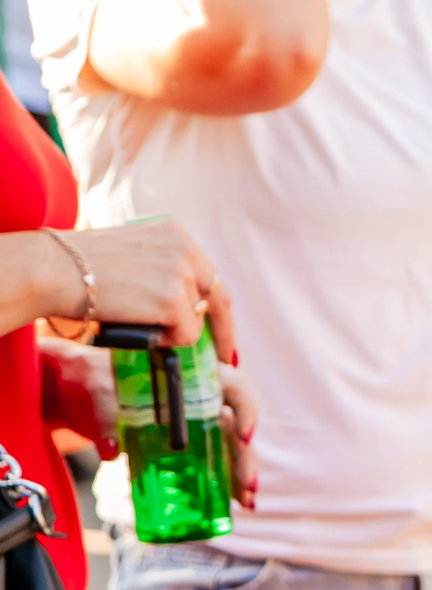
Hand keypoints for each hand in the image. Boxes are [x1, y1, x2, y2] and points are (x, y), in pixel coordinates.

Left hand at [37, 340, 255, 503]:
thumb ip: (106, 416)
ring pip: (230, 448)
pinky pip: (213, 464)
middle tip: (246, 483)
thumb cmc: (96, 380)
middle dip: (245, 457)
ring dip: (241, 475)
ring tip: (247, 501)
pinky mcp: (186, 448)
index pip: (232, 386)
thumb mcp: (99, 391)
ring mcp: (197, 425)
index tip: (244, 436)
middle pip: (236, 425)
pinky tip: (235, 503)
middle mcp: (203, 400)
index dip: (246, 410)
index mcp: (192, 375)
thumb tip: (111, 449)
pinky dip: (225, 484)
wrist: (83, 392)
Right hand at [43, 218, 235, 355]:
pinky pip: (184, 336)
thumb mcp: (128, 259)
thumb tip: (184, 309)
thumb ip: (158, 273)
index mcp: (173, 234)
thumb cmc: (73, 270)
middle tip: (223, 355)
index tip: (221, 324)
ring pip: (194, 320)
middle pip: (219, 296)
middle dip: (222, 329)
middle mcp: (185, 249)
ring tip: (134, 323)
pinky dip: (164, 342)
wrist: (51, 270)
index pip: (208, 273)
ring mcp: (183, 273)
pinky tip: (136, 328)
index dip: (215, 303)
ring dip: (169, 330)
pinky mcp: (175, 300)